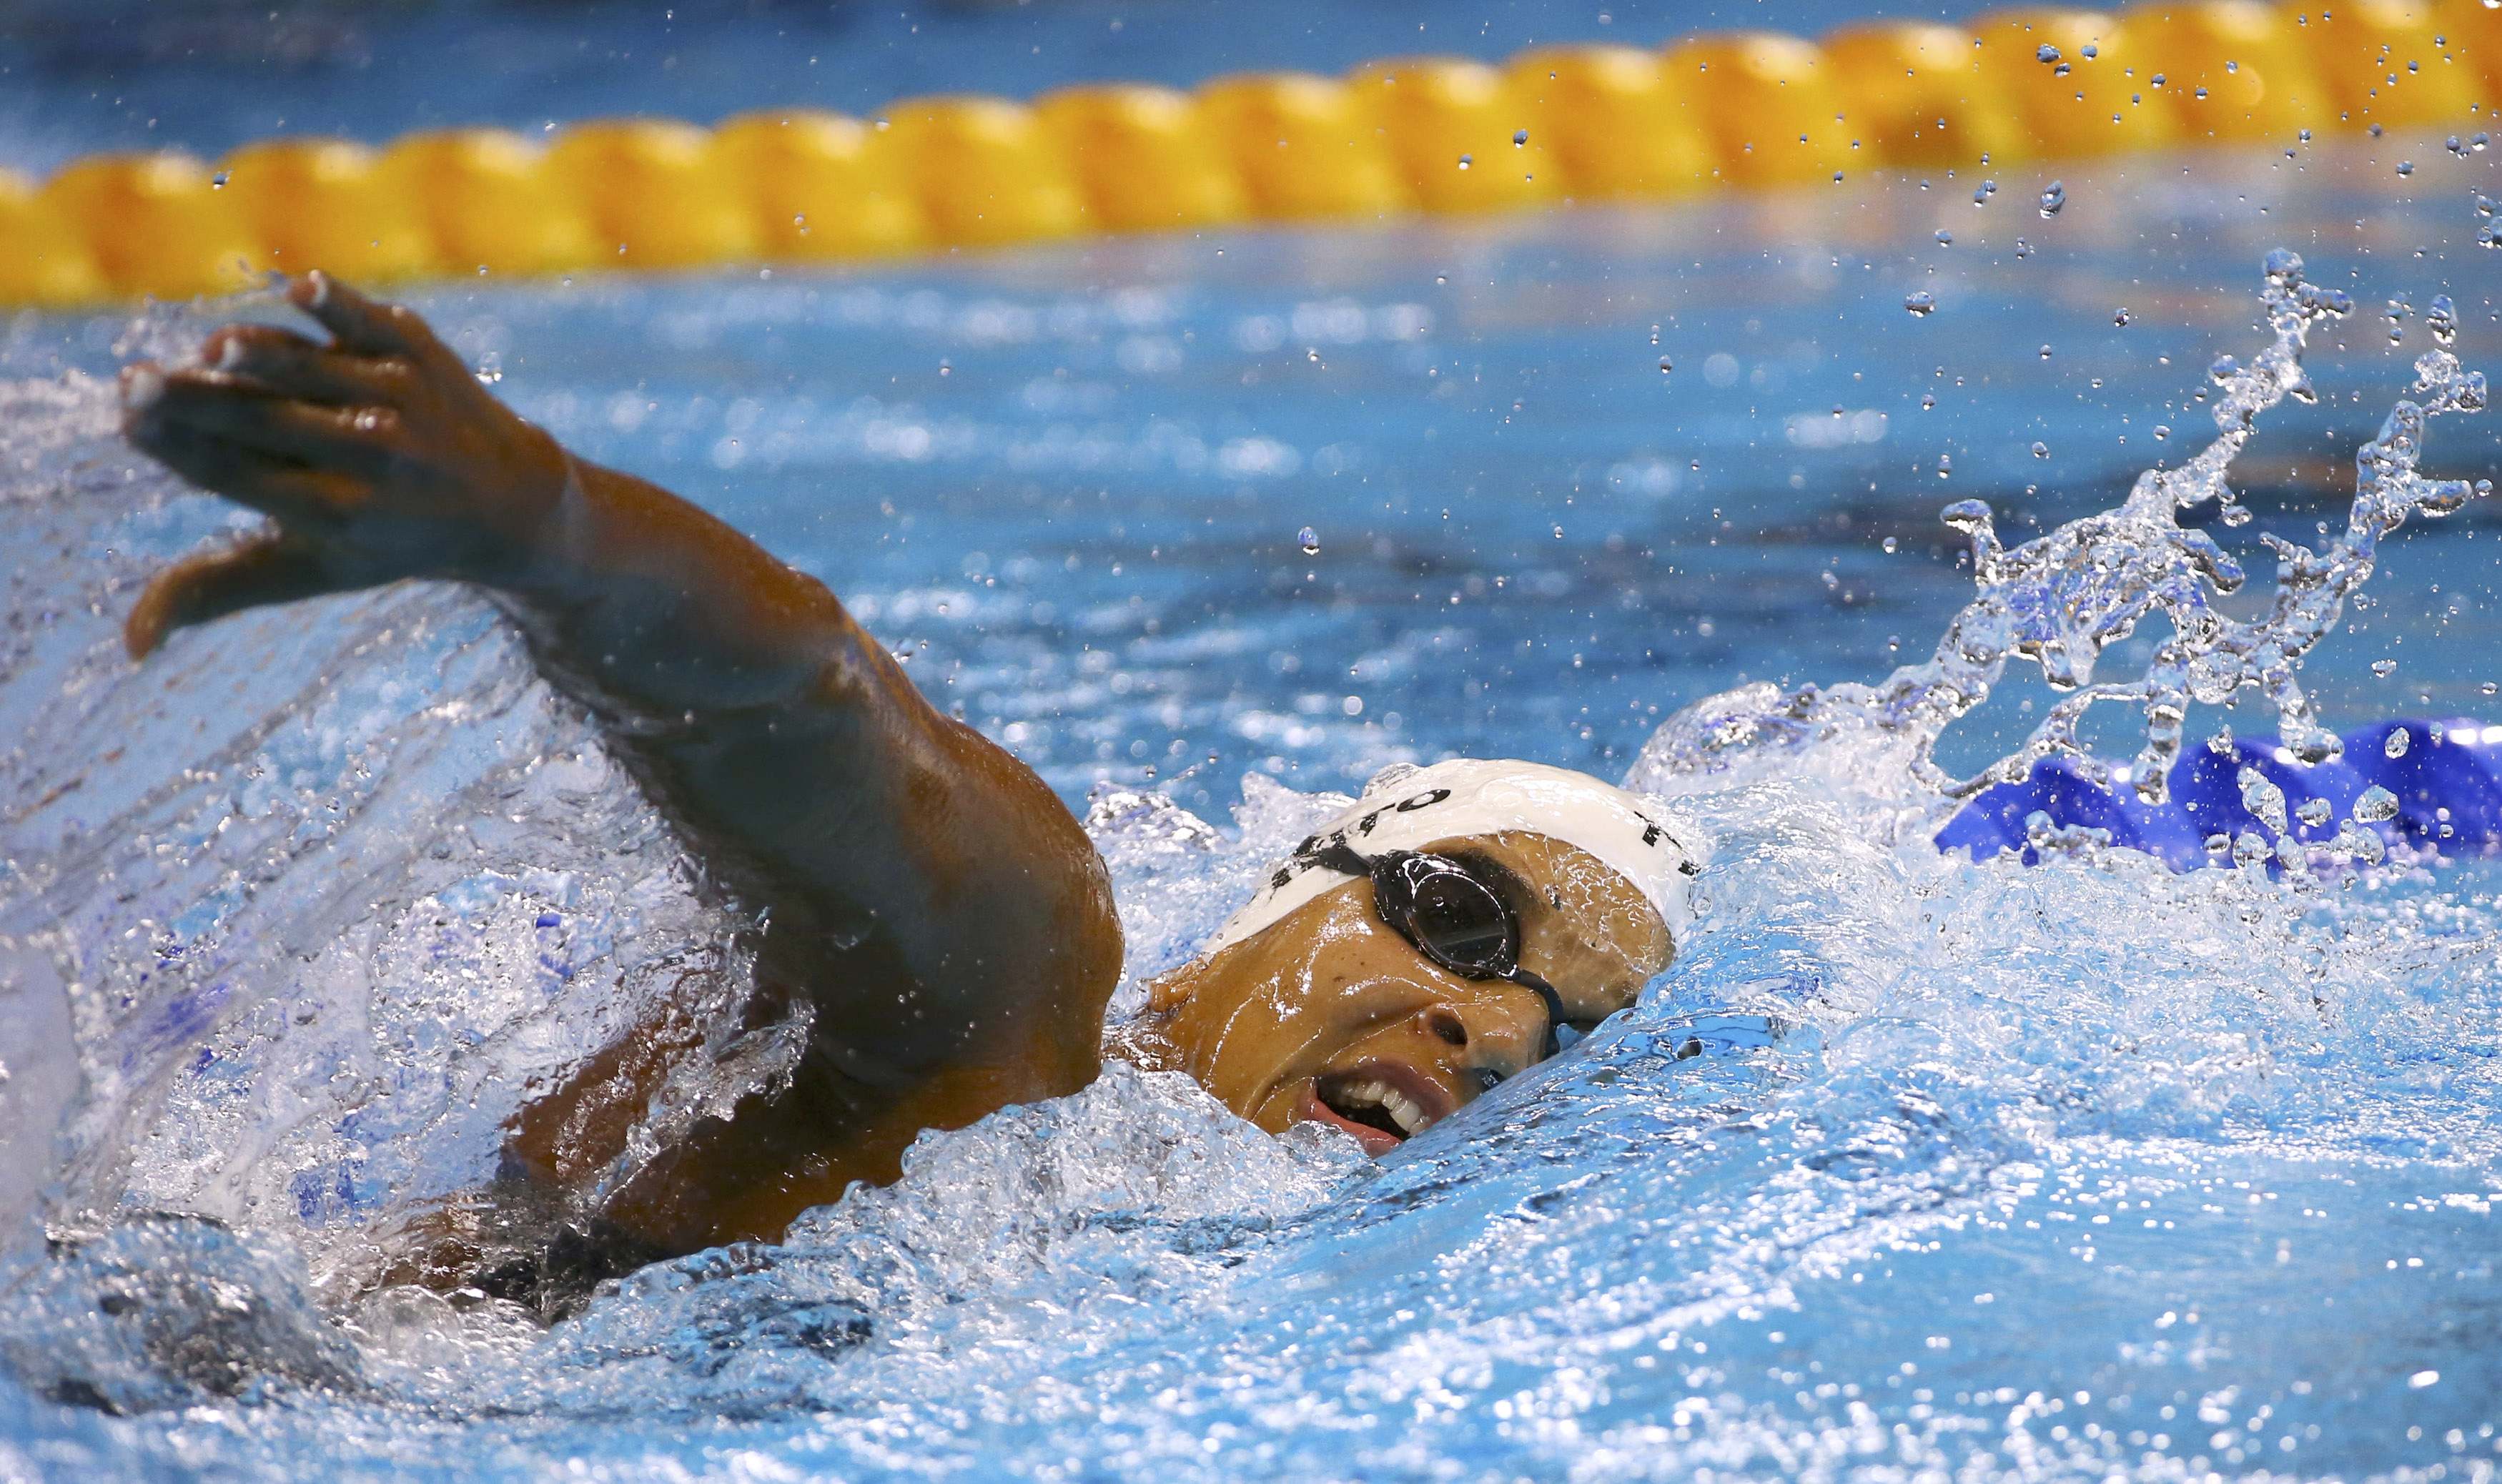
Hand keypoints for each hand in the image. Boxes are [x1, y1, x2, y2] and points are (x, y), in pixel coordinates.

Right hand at [120, 271, 571, 657]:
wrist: (508, 502)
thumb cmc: (384, 538)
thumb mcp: (308, 572)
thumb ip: (215, 592)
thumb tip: (128, 647)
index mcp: (333, 513)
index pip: (237, 474)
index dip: (177, 446)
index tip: (127, 420)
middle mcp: (371, 458)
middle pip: (262, 420)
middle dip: (193, 399)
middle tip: (133, 382)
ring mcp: (398, 400)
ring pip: (307, 369)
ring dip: (255, 357)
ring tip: (208, 354)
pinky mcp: (419, 352)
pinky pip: (370, 324)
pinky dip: (341, 308)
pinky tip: (302, 291)